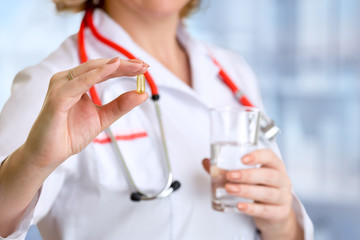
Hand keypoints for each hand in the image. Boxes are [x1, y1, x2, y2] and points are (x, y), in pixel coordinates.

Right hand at [24, 57, 148, 169]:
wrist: (50, 155)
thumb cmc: (71, 134)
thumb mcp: (102, 118)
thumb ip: (120, 105)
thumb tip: (142, 94)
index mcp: (77, 83)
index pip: (104, 70)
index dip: (124, 67)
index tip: (144, 68)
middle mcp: (67, 80)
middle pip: (99, 66)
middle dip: (123, 65)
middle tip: (144, 66)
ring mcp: (61, 86)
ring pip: (91, 70)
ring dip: (114, 67)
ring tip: (135, 66)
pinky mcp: (57, 97)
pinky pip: (79, 83)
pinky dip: (97, 74)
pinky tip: (113, 68)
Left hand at [202, 149, 303, 239]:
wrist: (275, 213)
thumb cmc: (261, 188)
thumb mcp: (249, 177)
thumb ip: (228, 169)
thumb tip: (207, 162)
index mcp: (275, 166)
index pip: (270, 157)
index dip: (258, 156)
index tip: (242, 159)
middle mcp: (282, 180)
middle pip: (269, 175)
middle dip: (248, 175)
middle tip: (230, 176)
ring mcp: (283, 197)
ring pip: (267, 193)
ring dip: (246, 191)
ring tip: (230, 189)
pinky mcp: (279, 212)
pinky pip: (266, 210)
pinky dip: (252, 208)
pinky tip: (240, 206)